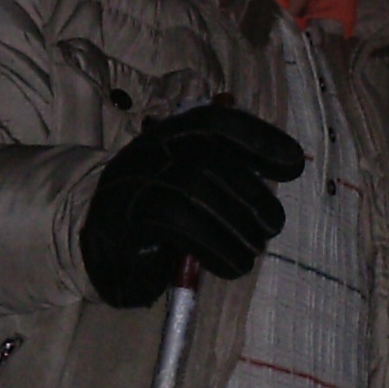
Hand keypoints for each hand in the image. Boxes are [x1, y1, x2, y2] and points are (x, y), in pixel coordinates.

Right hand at [78, 103, 305, 306]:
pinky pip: (178, 224)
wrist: (95, 250)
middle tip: (271, 226)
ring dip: (237, 225)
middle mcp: (147, 151)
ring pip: (195, 188)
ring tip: (253, 250)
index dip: (258, 138)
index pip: (216, 122)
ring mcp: (131, 181)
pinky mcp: (124, 218)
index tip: (293, 164)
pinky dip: (216, 247)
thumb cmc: (152, 221)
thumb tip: (278, 170)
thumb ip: (222, 174)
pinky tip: (232, 265)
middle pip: (209, 158)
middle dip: (251, 194)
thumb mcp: (186, 186)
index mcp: (167, 136)